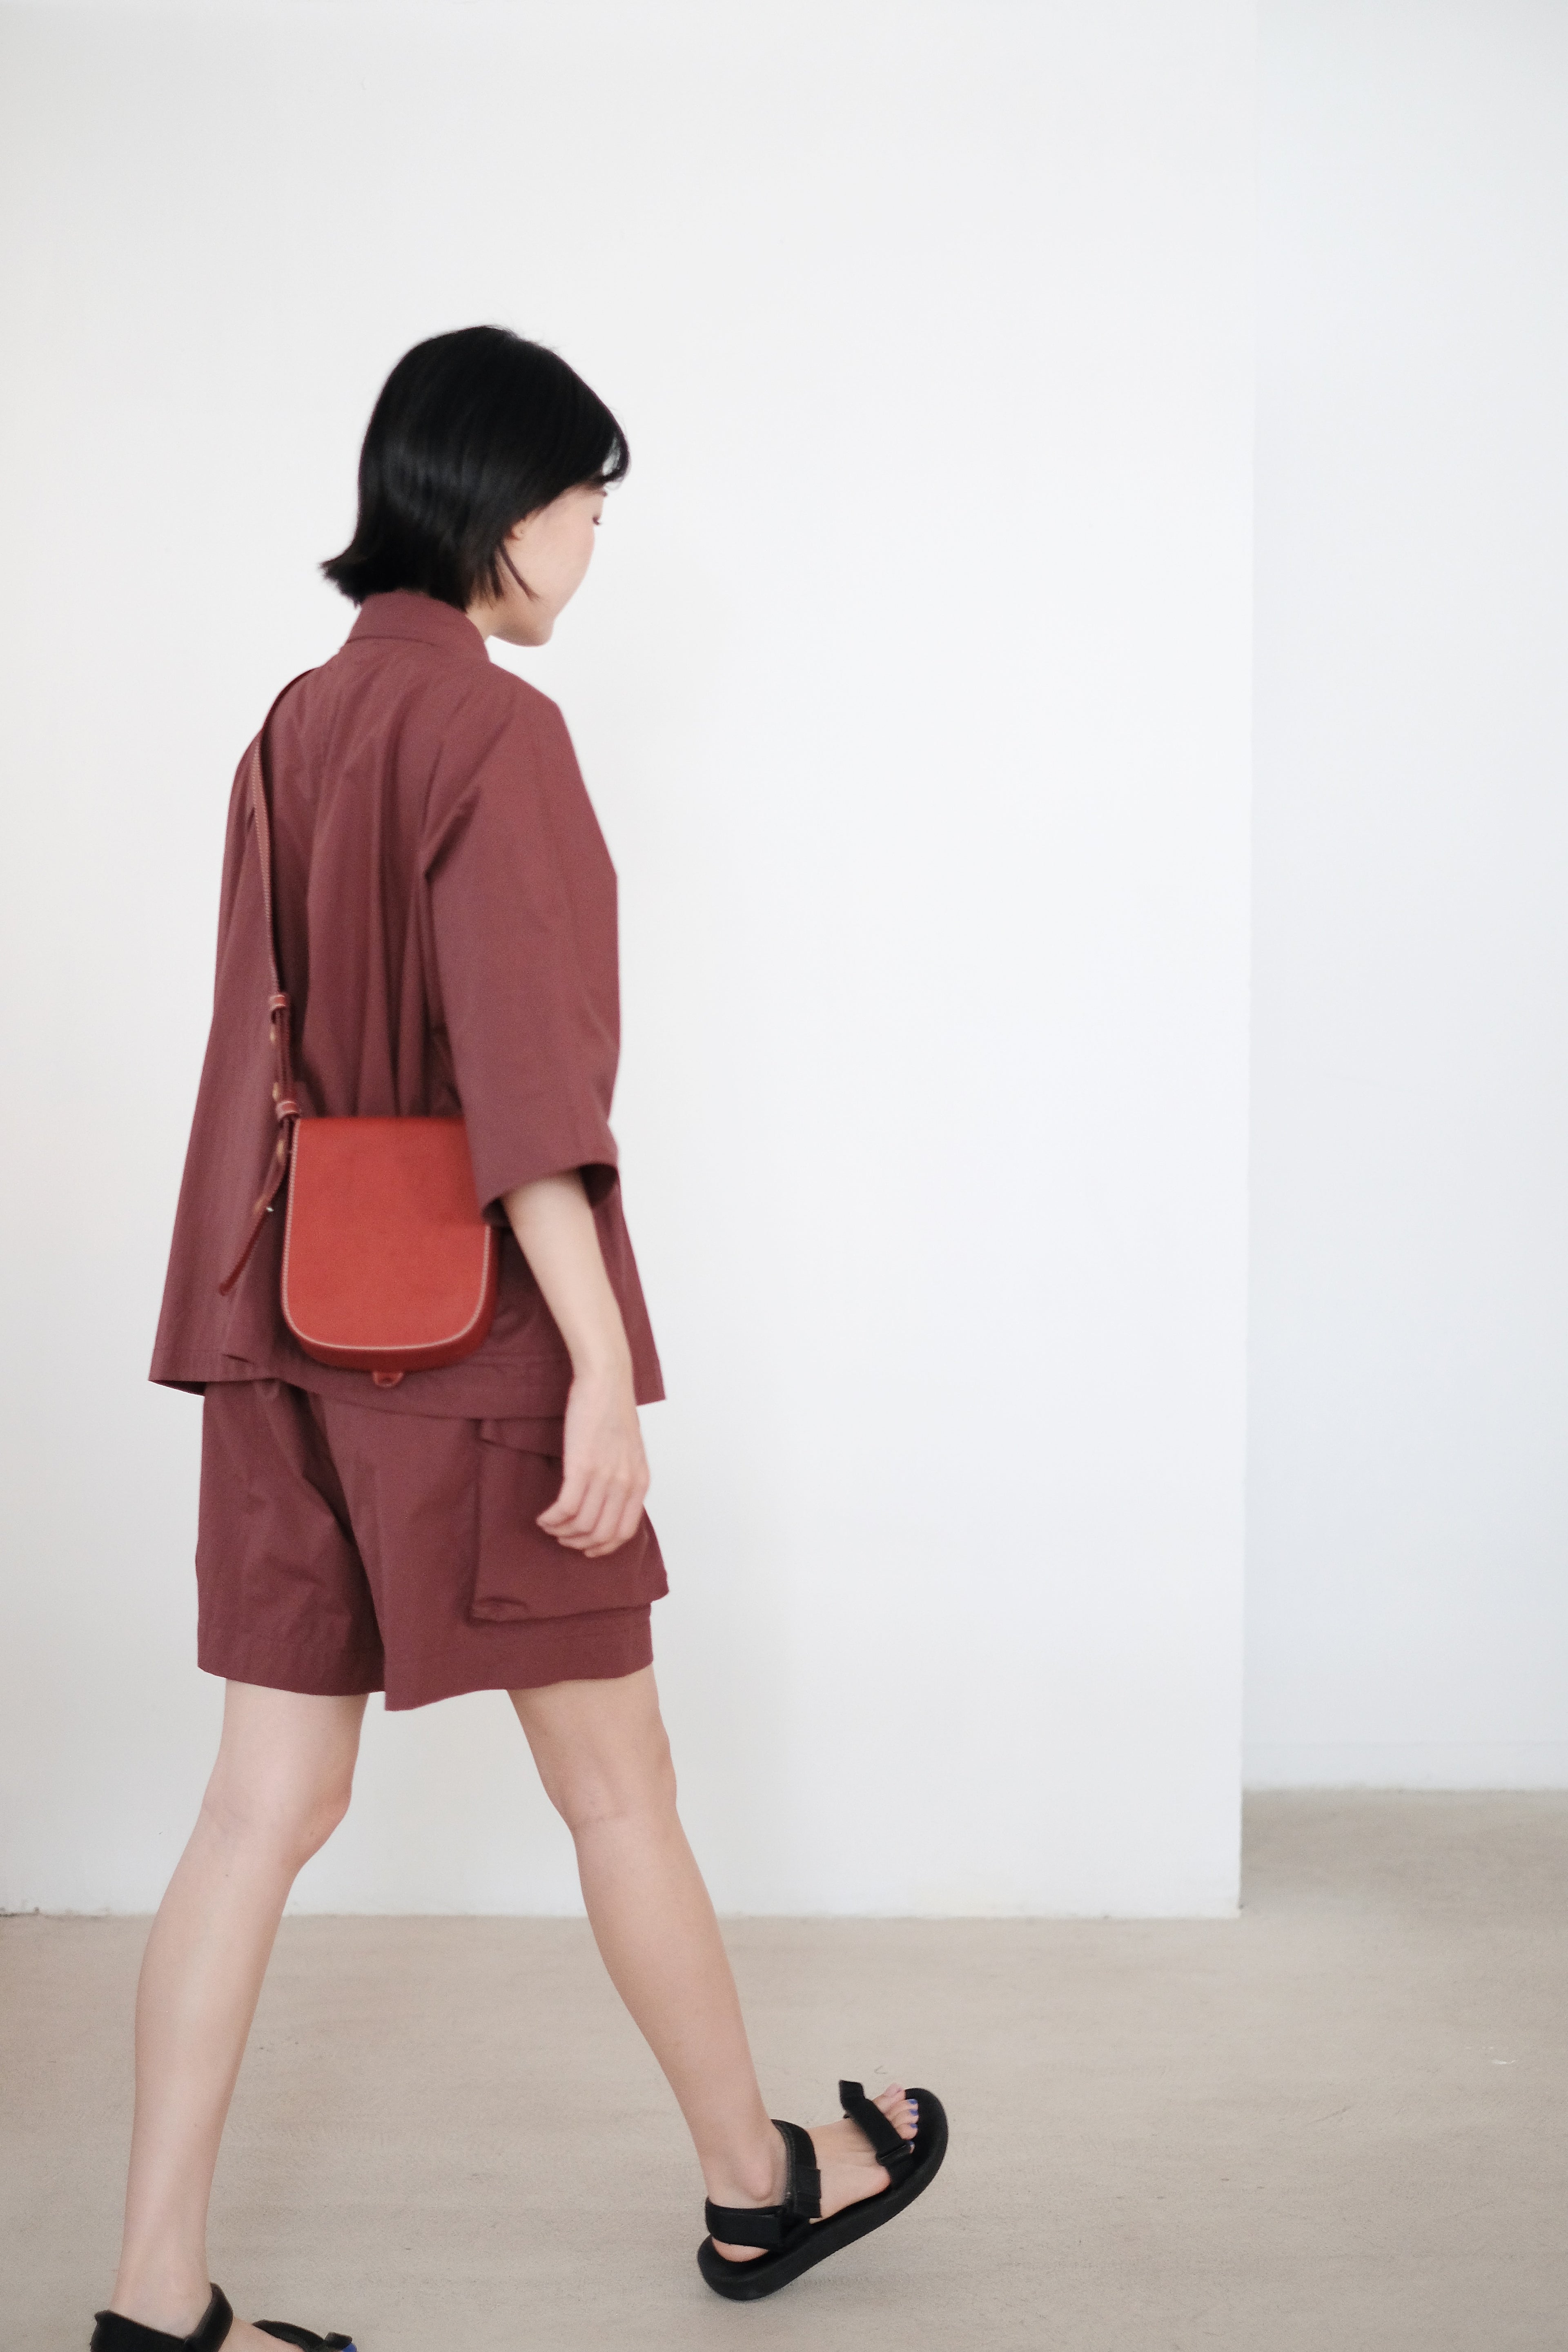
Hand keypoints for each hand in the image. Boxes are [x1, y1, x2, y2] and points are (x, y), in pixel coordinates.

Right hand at [537, 1364, 649, 1556]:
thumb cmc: (614, 1412)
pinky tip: (543, 1517)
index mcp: (640, 1482)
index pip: (625, 1531)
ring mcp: (604, 1475)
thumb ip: (624, 1478)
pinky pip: (565, 1508)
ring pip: (581, 1525)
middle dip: (578, 1543)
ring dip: (561, 1532)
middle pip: (601, 1534)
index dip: (603, 1547)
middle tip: (562, 1537)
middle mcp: (625, 1483)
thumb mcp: (630, 1451)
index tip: (587, 1549)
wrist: (606, 1381)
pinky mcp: (581, 1466)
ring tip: (549, 1526)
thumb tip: (608, 1503)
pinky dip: (551, 1519)